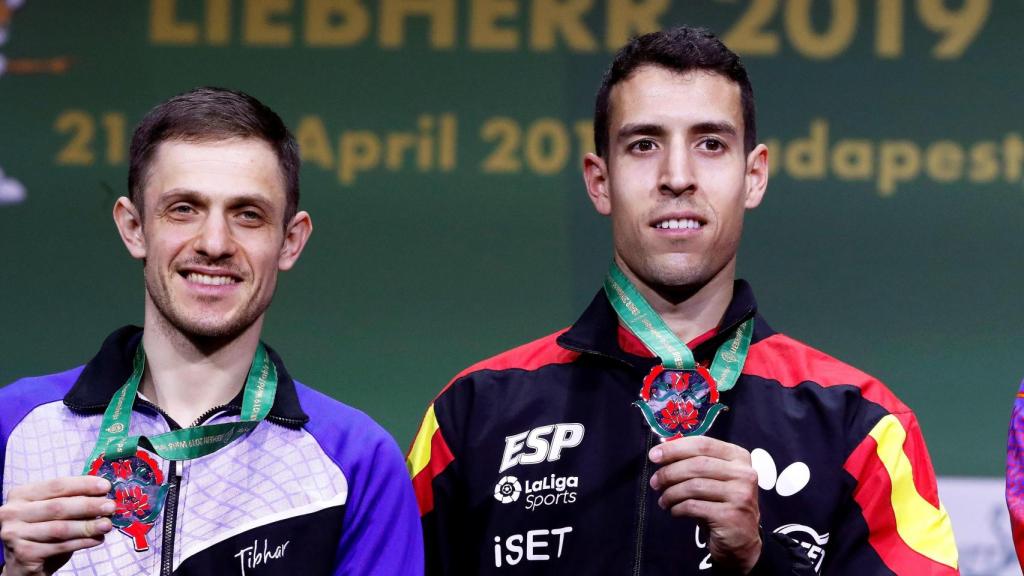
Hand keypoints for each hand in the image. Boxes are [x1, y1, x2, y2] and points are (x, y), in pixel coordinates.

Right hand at [0, 476, 113, 575]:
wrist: (22, 563)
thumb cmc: (42, 531)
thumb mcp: (52, 512)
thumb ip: (72, 501)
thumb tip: (103, 496)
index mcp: (21, 494)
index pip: (56, 485)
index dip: (83, 485)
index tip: (106, 486)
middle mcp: (13, 512)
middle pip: (58, 507)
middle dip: (89, 506)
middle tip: (111, 506)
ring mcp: (15, 534)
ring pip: (60, 528)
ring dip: (88, 526)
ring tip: (107, 524)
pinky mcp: (24, 553)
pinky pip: (60, 546)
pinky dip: (82, 542)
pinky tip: (97, 539)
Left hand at [649, 436, 760, 572]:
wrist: (741, 540)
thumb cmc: (721, 503)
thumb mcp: (714, 478)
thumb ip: (695, 462)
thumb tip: (661, 452)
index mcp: (739, 457)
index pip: (703, 444)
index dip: (675, 448)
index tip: (654, 455)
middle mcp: (744, 473)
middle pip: (697, 464)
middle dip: (669, 472)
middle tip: (654, 482)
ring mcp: (740, 495)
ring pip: (694, 486)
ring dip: (671, 493)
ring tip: (663, 500)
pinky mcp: (731, 516)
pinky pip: (694, 506)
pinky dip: (678, 508)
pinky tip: (675, 510)